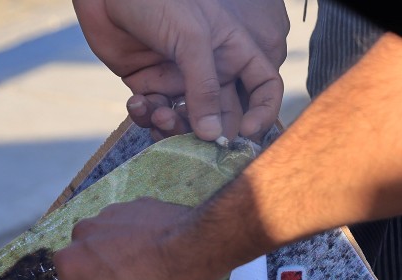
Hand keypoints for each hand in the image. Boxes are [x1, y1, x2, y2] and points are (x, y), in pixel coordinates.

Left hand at [75, 0, 287, 142]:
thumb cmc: (159, 0)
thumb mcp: (191, 38)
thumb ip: (205, 87)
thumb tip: (213, 136)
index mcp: (232, 51)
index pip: (263, 86)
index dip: (263, 112)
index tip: (247, 132)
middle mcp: (210, 69)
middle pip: (225, 115)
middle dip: (213, 133)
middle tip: (198, 143)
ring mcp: (179, 79)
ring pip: (188, 120)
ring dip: (175, 127)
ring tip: (159, 116)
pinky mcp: (149, 85)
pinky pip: (155, 112)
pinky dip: (147, 116)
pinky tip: (138, 104)